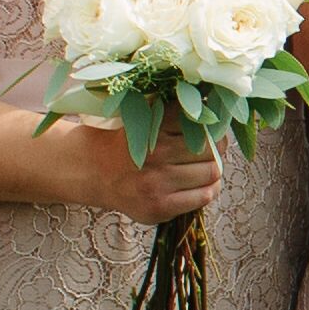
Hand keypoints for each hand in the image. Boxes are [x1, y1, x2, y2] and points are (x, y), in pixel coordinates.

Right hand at [48, 116, 225, 223]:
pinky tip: (199, 184)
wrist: (91, 171)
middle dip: (217, 147)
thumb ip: (172, 107)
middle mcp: (154, 154)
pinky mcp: (159, 207)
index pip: (201, 121)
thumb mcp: (141, 114)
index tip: (211, 125)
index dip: (212, 123)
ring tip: (205, 166)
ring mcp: (156, 183)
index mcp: (152, 126)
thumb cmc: (125, 139)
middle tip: (213, 147)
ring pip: (211, 173)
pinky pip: (203, 197)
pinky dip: (209, 189)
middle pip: (211, 149)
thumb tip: (214, 102)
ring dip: (214, 169)